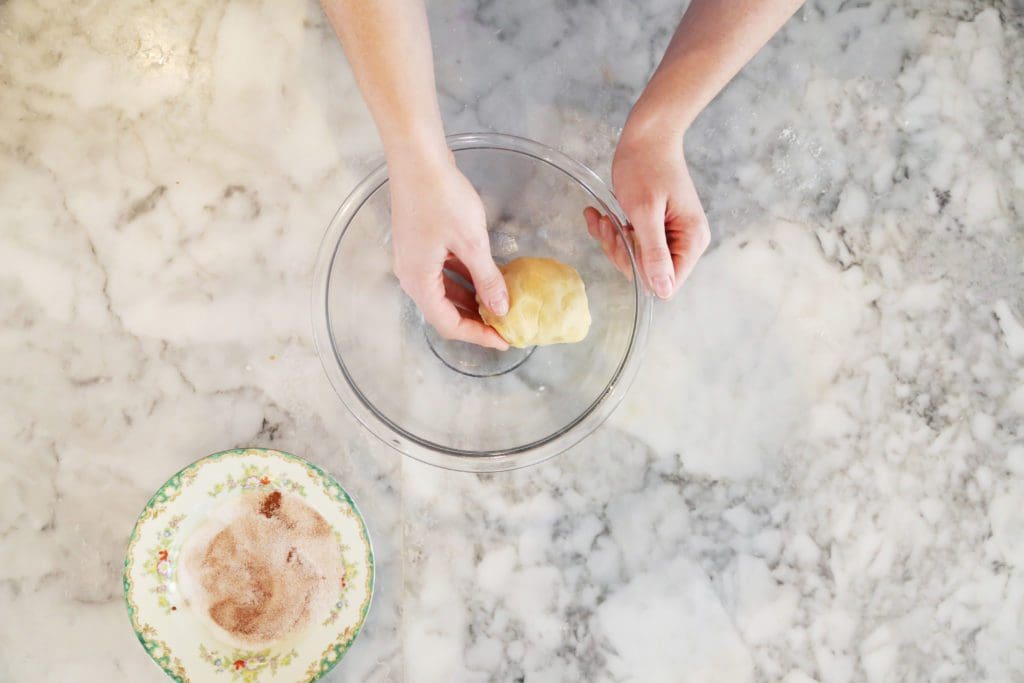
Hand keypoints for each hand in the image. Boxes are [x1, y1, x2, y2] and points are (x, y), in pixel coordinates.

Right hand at [389, 154, 509, 349]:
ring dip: (469, 301)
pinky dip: (462, 281)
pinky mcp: (419, 245)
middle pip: (444, 312)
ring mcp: (413, 259)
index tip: (504, 339)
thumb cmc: (441, 197)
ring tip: (499, 306)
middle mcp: (411, 275)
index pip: (448, 324)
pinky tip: (484, 280)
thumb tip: (501, 308)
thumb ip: (487, 278)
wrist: (417, 157)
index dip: (478, 336)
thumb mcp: (472, 242)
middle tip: (505, 326)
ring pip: (443, 293)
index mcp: (419, 281)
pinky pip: (442, 274)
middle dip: (475, 321)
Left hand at [586, 123, 709, 298]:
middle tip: (606, 225)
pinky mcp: (655, 227)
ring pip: (634, 257)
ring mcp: (670, 235)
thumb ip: (654, 253)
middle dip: (620, 250)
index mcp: (691, 241)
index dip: (639, 269)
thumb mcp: (645, 212)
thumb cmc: (646, 167)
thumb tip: (664, 291)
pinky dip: (612, 231)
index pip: (667, 283)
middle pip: (648, 272)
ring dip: (612, 239)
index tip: (623, 242)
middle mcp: (685, 242)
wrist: (647, 136)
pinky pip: (631, 242)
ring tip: (599, 217)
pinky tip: (599, 215)